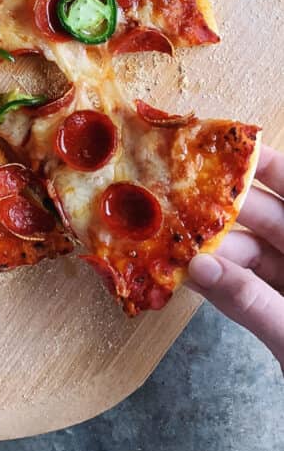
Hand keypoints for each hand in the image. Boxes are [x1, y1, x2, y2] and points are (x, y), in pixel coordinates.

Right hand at [188, 144, 283, 368]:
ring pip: (260, 257)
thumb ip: (253, 302)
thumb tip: (199, 267)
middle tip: (178, 196)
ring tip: (176, 240)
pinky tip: (194, 275)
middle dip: (227, 210)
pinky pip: (256, 291)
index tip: (223, 147)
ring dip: (218, 249)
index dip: (266, 167)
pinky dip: (226, 283)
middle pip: (276, 221)